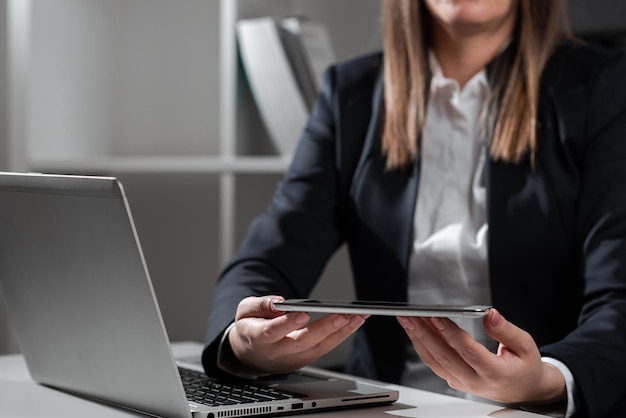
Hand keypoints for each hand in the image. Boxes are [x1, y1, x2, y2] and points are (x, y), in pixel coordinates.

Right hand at [229, 296, 367, 374]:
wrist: (250, 354)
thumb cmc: (250, 327)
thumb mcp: (245, 311)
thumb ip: (259, 305)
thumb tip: (278, 302)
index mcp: (258, 338)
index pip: (273, 333)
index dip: (288, 324)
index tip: (303, 314)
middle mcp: (277, 351)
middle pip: (303, 342)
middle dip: (325, 329)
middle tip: (343, 315)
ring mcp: (293, 358)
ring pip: (319, 347)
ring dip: (341, 332)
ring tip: (357, 316)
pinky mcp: (305, 359)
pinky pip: (325, 348)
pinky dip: (341, 335)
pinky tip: (354, 322)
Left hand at [397, 309, 565, 404]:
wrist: (526, 390)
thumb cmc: (525, 366)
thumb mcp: (526, 345)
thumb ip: (506, 330)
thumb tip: (490, 314)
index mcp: (496, 373)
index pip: (468, 351)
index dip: (450, 333)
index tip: (436, 316)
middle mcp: (476, 382)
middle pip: (445, 357)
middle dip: (424, 334)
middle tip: (411, 316)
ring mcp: (464, 384)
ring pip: (435, 363)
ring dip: (419, 340)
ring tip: (408, 320)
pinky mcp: (456, 382)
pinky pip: (435, 365)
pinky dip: (423, 348)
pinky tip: (416, 332)